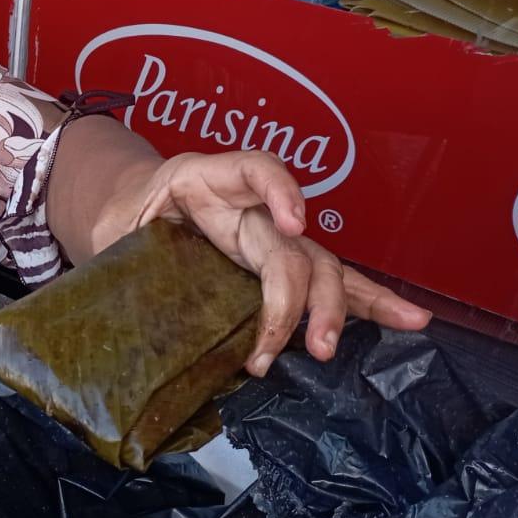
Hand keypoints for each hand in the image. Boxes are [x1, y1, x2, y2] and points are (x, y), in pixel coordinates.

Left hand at [123, 151, 431, 375]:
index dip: (280, 190)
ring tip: (330, 348)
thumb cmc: (118, 216)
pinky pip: (327, 283)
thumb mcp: (107, 226)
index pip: (253, 169)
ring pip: (321, 267)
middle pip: (291, 246)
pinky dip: (368, 303)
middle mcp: (247, 208)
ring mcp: (269, 238)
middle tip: (296, 345)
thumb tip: (130, 303)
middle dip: (301, 296)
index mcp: (202, 182)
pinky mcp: (278, 268)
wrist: (124, 209)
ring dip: (336, 310)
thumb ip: (121, 249)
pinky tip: (409, 320)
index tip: (293, 225)